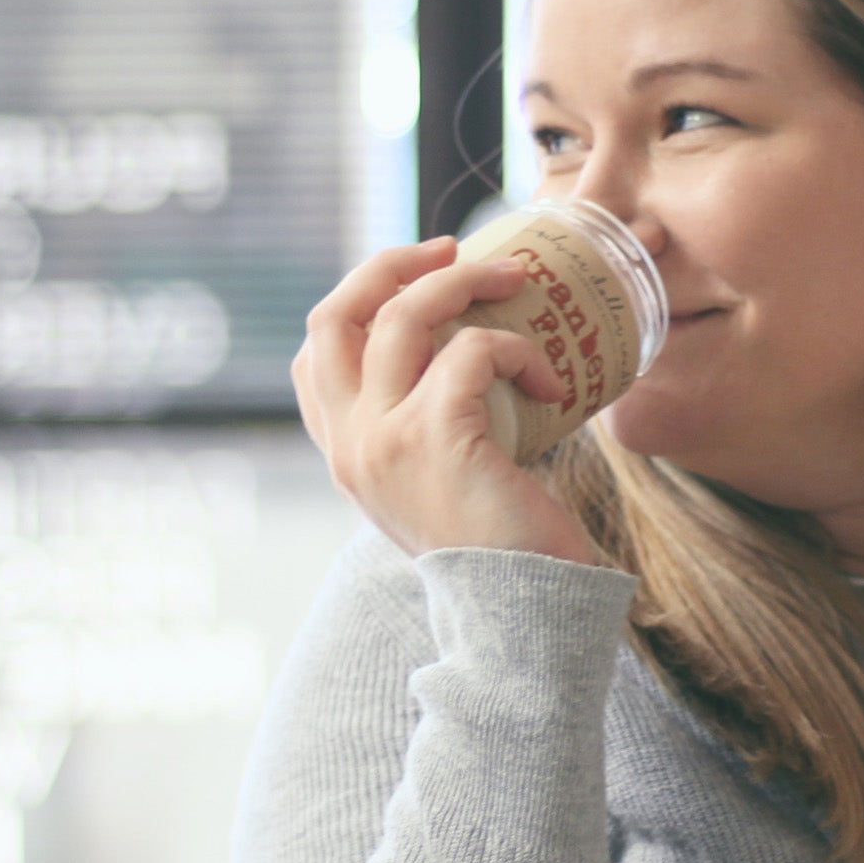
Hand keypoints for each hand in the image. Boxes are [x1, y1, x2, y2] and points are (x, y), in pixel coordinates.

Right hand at [293, 236, 603, 564]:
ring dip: (466, 281)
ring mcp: (382, 440)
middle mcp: (349, 443)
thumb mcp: (445, 482)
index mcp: (345, 452)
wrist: (523, 613)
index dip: (356, 297)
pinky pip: (472, 353)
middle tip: (455, 248)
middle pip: (336, 314)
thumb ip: (433, 431)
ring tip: (518, 280)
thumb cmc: (501, 545)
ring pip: (404, 316)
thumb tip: (475, 362)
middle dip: (393, 264)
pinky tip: (551, 382)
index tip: (415, 276)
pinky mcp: (434, 439)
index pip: (312, 353)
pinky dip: (517, 351)